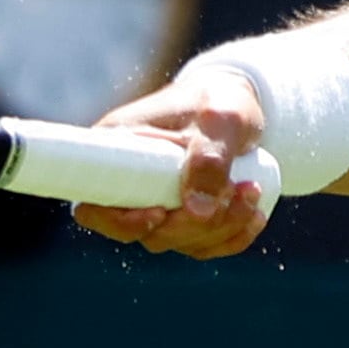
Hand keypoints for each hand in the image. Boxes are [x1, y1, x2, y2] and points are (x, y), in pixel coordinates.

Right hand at [67, 62, 276, 259]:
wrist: (237, 107)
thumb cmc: (220, 102)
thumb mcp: (220, 119)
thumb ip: (210, 158)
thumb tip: (198, 211)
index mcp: (116, 149)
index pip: (93, 205)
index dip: (120, 222)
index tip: (158, 213)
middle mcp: (128, 183)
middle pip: (146, 233)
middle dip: (194, 224)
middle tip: (234, 190)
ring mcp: (155, 203)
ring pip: (178, 241)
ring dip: (220, 227)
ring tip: (252, 191)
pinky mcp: (182, 217)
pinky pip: (202, 245)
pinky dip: (232, 237)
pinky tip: (254, 215)